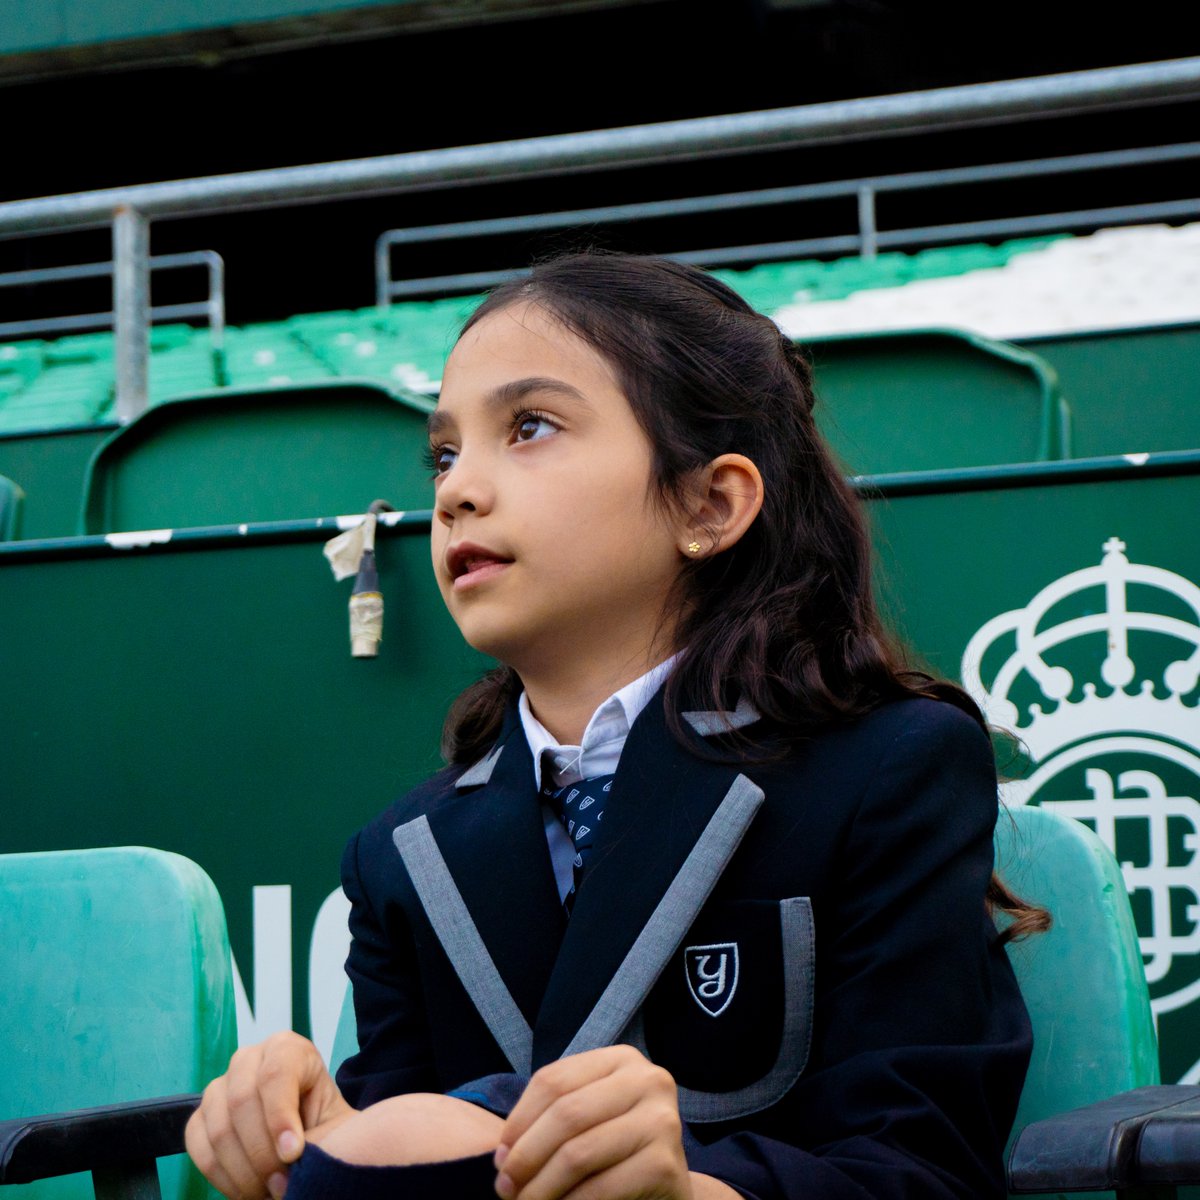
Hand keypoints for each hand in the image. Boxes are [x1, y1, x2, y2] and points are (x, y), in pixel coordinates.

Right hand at [185, 1031, 354, 1199]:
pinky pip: (198, 1146)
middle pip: (242, 1100)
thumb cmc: (324, 1125)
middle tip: (282, 1183)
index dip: (280, 1116)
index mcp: (287, 1049)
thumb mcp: (338, 1123)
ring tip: (268, 1190)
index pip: (275, 1073)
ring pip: (219, 1127)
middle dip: (261, 1151)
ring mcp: (220, 1087)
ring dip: (242, 1169)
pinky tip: (245, 1190)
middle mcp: (249, 1060)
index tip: (293, 1154)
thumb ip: (325, 1134)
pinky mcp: (201, 1116)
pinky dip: (221, 1175)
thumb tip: (295, 1155)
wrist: (305, 1136)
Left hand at [492, 1045, 693, 1199]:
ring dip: (541, 1187)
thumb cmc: (616, 1154)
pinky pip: (600, 1188)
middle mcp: (648, 1080)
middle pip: (565, 1113)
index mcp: (621, 1060)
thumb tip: (502, 1154)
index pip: (553, 1080)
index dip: (518, 1120)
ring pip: (578, 1153)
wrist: (665, 1192)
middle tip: (504, 1189)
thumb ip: (551, 1120)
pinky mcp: (666, 1164)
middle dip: (525, 1156)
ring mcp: (662, 1120)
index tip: (499, 1156)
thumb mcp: (586, 1121)